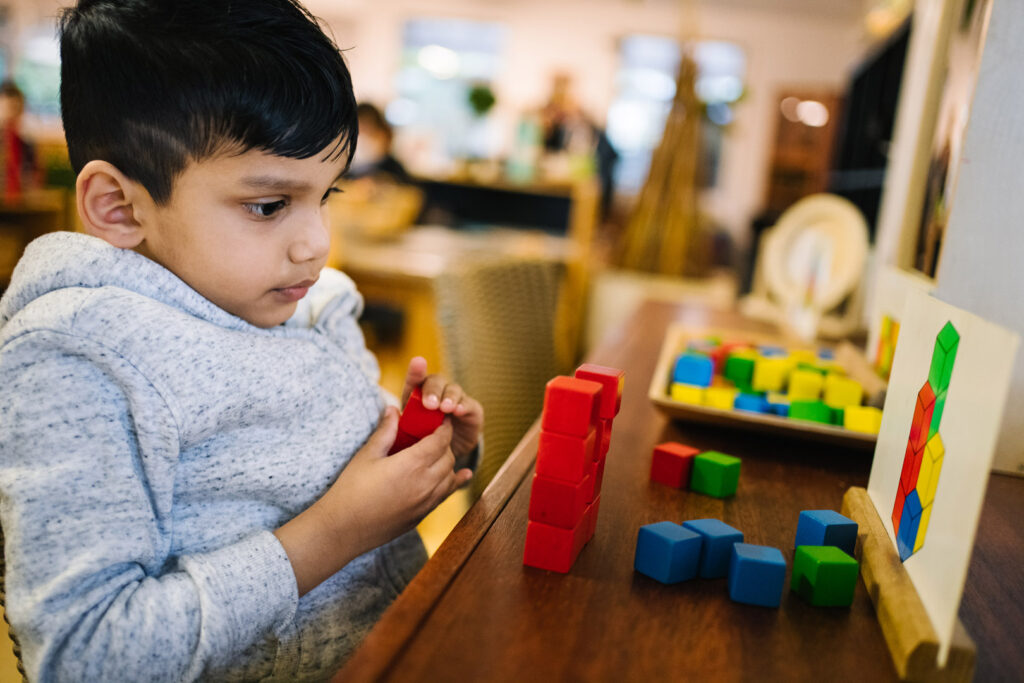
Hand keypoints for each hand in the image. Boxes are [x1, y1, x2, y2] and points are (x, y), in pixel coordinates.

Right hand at [274, 406, 471, 594]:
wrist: (344, 529)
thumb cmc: (351, 490)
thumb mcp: (367, 455)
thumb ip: (386, 431)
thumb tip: (393, 409)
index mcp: (412, 464)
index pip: (440, 440)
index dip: (444, 428)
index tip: (443, 420)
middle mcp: (425, 483)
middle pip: (448, 457)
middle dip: (445, 443)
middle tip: (434, 435)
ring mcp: (425, 502)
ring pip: (450, 476)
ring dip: (448, 462)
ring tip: (440, 453)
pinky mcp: (422, 515)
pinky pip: (445, 495)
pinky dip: (454, 483)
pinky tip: (462, 476)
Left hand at [402, 357, 483, 464]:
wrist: (446, 453)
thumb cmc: (423, 439)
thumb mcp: (409, 432)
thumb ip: (400, 422)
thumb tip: (391, 410)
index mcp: (418, 395)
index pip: (416, 379)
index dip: (416, 370)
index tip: (418, 362)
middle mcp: (439, 392)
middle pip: (435, 382)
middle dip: (433, 390)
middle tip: (429, 404)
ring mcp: (456, 399)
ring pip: (453, 389)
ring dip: (449, 397)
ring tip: (445, 408)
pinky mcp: (472, 410)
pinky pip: (469, 404)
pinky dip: (463, 406)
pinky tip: (458, 410)